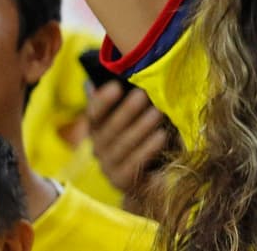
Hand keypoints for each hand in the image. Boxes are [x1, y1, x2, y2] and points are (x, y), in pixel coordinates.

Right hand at [85, 82, 173, 198]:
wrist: (153, 179)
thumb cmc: (150, 137)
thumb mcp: (142, 117)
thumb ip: (134, 98)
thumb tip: (129, 73)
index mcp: (99, 127)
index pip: (94, 112)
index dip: (102, 100)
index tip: (116, 86)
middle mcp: (99, 147)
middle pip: (109, 128)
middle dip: (127, 110)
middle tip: (143, 95)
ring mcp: (108, 166)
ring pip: (122, 145)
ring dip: (140, 127)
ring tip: (157, 113)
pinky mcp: (120, 182)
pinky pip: (133, 165)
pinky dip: (148, 148)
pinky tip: (162, 136)